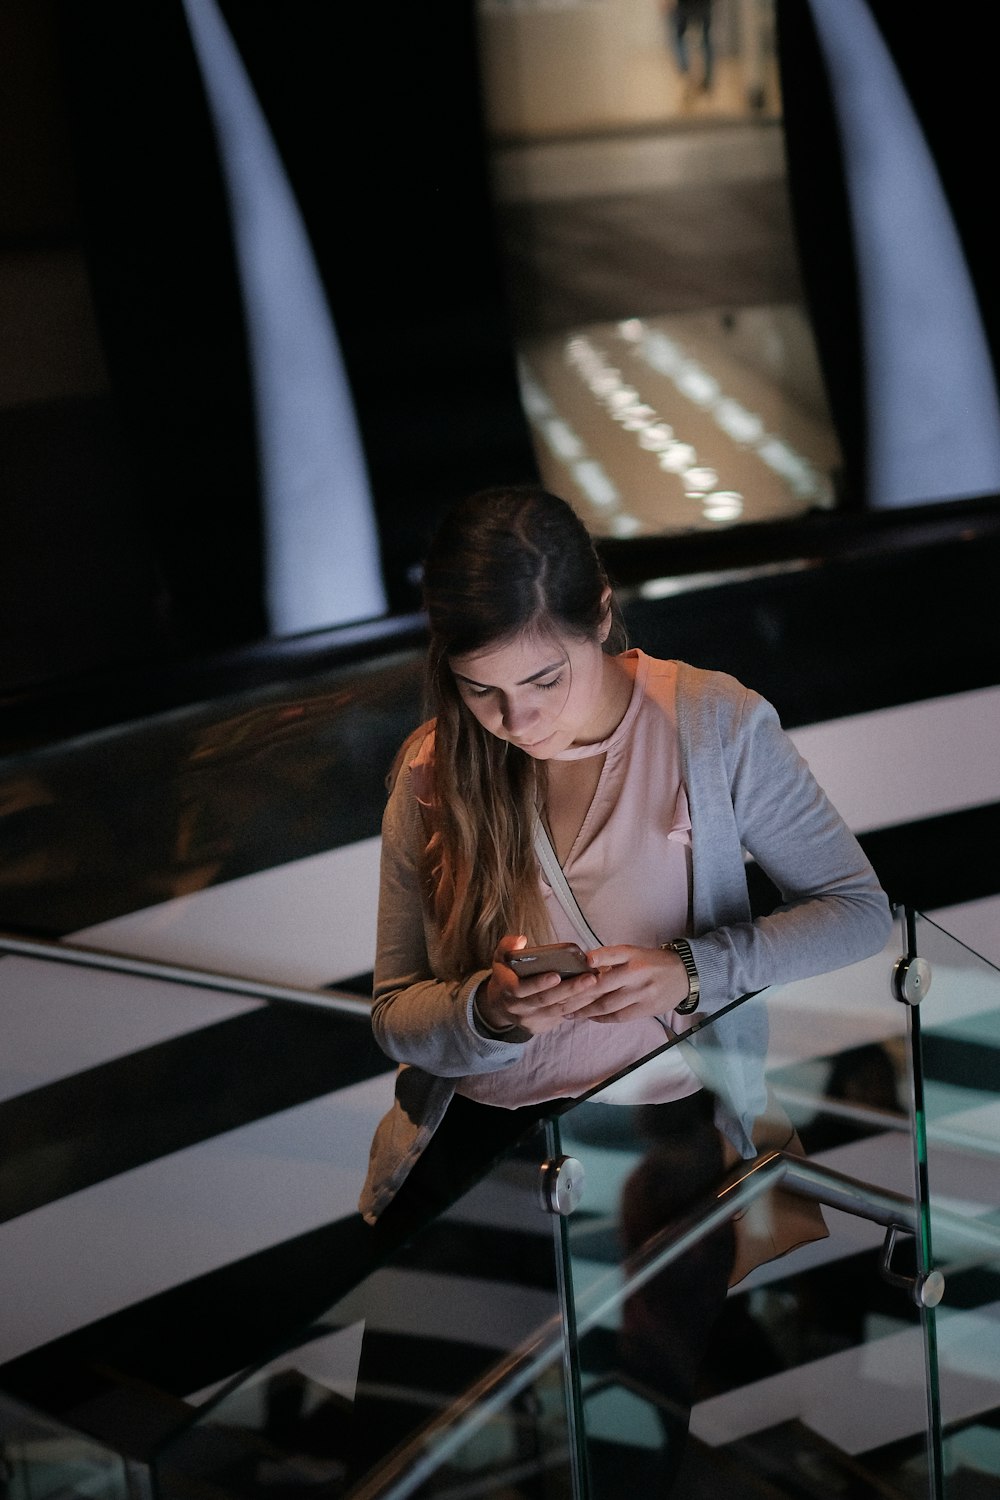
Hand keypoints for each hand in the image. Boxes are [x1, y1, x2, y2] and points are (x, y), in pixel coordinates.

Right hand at [478, 934, 599, 1036]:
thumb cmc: (507, 974)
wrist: (499, 1004)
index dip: (539, 983)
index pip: (522, 989)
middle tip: (590, 978)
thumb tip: (521, 940)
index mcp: (506, 990)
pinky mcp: (540, 1027)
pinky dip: (578, 1007)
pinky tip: (594, 996)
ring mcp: (529, 1020)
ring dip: (579, 999)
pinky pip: (562, 1017)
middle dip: (569, 989)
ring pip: (557, 1011)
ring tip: (598, 986)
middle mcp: (517, 1008)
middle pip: (545, 1001)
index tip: (557, 975)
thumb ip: (507, 946)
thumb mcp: (500, 957)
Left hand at [560, 944, 689, 1023]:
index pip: (608, 956)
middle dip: (577, 995)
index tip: (572, 968)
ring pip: (607, 1004)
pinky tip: (589, 1017)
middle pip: (601, 986)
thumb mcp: (634, 952)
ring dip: (585, 1010)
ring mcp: (641, 993)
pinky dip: (602, 1018)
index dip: (592, 961)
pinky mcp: (646, 1009)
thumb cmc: (651, 962)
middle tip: (557, 999)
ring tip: (567, 1012)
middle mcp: (636, 973)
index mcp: (632, 955)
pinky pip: (619, 1016)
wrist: (684, 975)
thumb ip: (611, 959)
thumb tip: (583, 965)